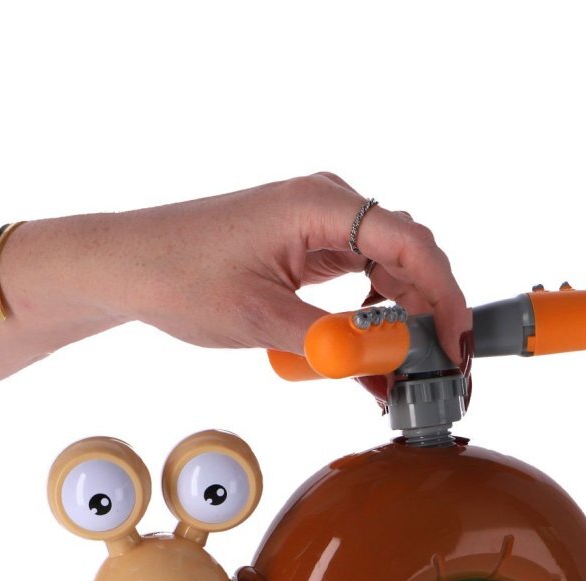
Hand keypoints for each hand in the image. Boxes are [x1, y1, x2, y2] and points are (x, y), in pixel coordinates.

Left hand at [99, 172, 470, 362]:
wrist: (127, 265)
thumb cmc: (179, 276)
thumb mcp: (261, 321)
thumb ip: (331, 344)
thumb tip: (388, 368)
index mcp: (318, 205)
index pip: (410, 244)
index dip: (445, 297)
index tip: (458, 344)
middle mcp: (326, 204)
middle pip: (407, 255)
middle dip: (429, 314)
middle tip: (440, 370)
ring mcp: (316, 224)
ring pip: (386, 270)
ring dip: (400, 320)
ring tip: (406, 373)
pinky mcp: (304, 246)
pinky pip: (356, 279)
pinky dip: (369, 316)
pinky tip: (373, 356)